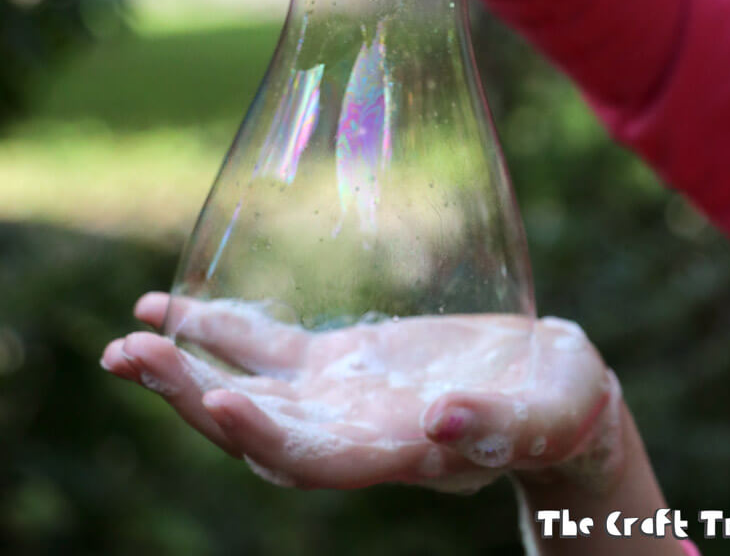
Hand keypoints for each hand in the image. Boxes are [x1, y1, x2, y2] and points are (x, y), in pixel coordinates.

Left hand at [102, 295, 621, 493]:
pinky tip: (167, 307)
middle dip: (194, 398)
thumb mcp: (547, 413)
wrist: (549, 392)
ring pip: (248, 388)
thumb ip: (498, 423)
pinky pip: (264, 349)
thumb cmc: (561, 407)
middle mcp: (351, 434)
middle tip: (132, 357)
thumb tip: (442, 420)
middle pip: (257, 430)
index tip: (223, 400)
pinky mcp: (338, 361)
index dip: (268, 438)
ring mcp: (337, 397)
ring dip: (186, 368)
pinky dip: (216, 330)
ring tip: (129, 339)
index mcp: (399, 452)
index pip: (318, 461)